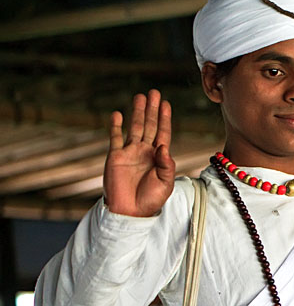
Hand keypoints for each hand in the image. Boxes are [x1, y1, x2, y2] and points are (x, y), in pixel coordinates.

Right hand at [103, 90, 175, 216]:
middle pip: (149, 126)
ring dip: (137, 112)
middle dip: (152, 110)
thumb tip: (162, 146)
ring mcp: (130, 153)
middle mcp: (145, 152)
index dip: (164, 119)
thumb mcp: (165, 184)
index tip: (166, 104)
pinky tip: (117, 114)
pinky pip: (115, 138)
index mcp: (159, 158)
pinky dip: (115, 126)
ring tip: (140, 96)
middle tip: (154, 93)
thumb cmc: (151, 200)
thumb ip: (166, 165)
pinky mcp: (115, 157)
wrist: (130, 212)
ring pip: (134, 128)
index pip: (163, 133)